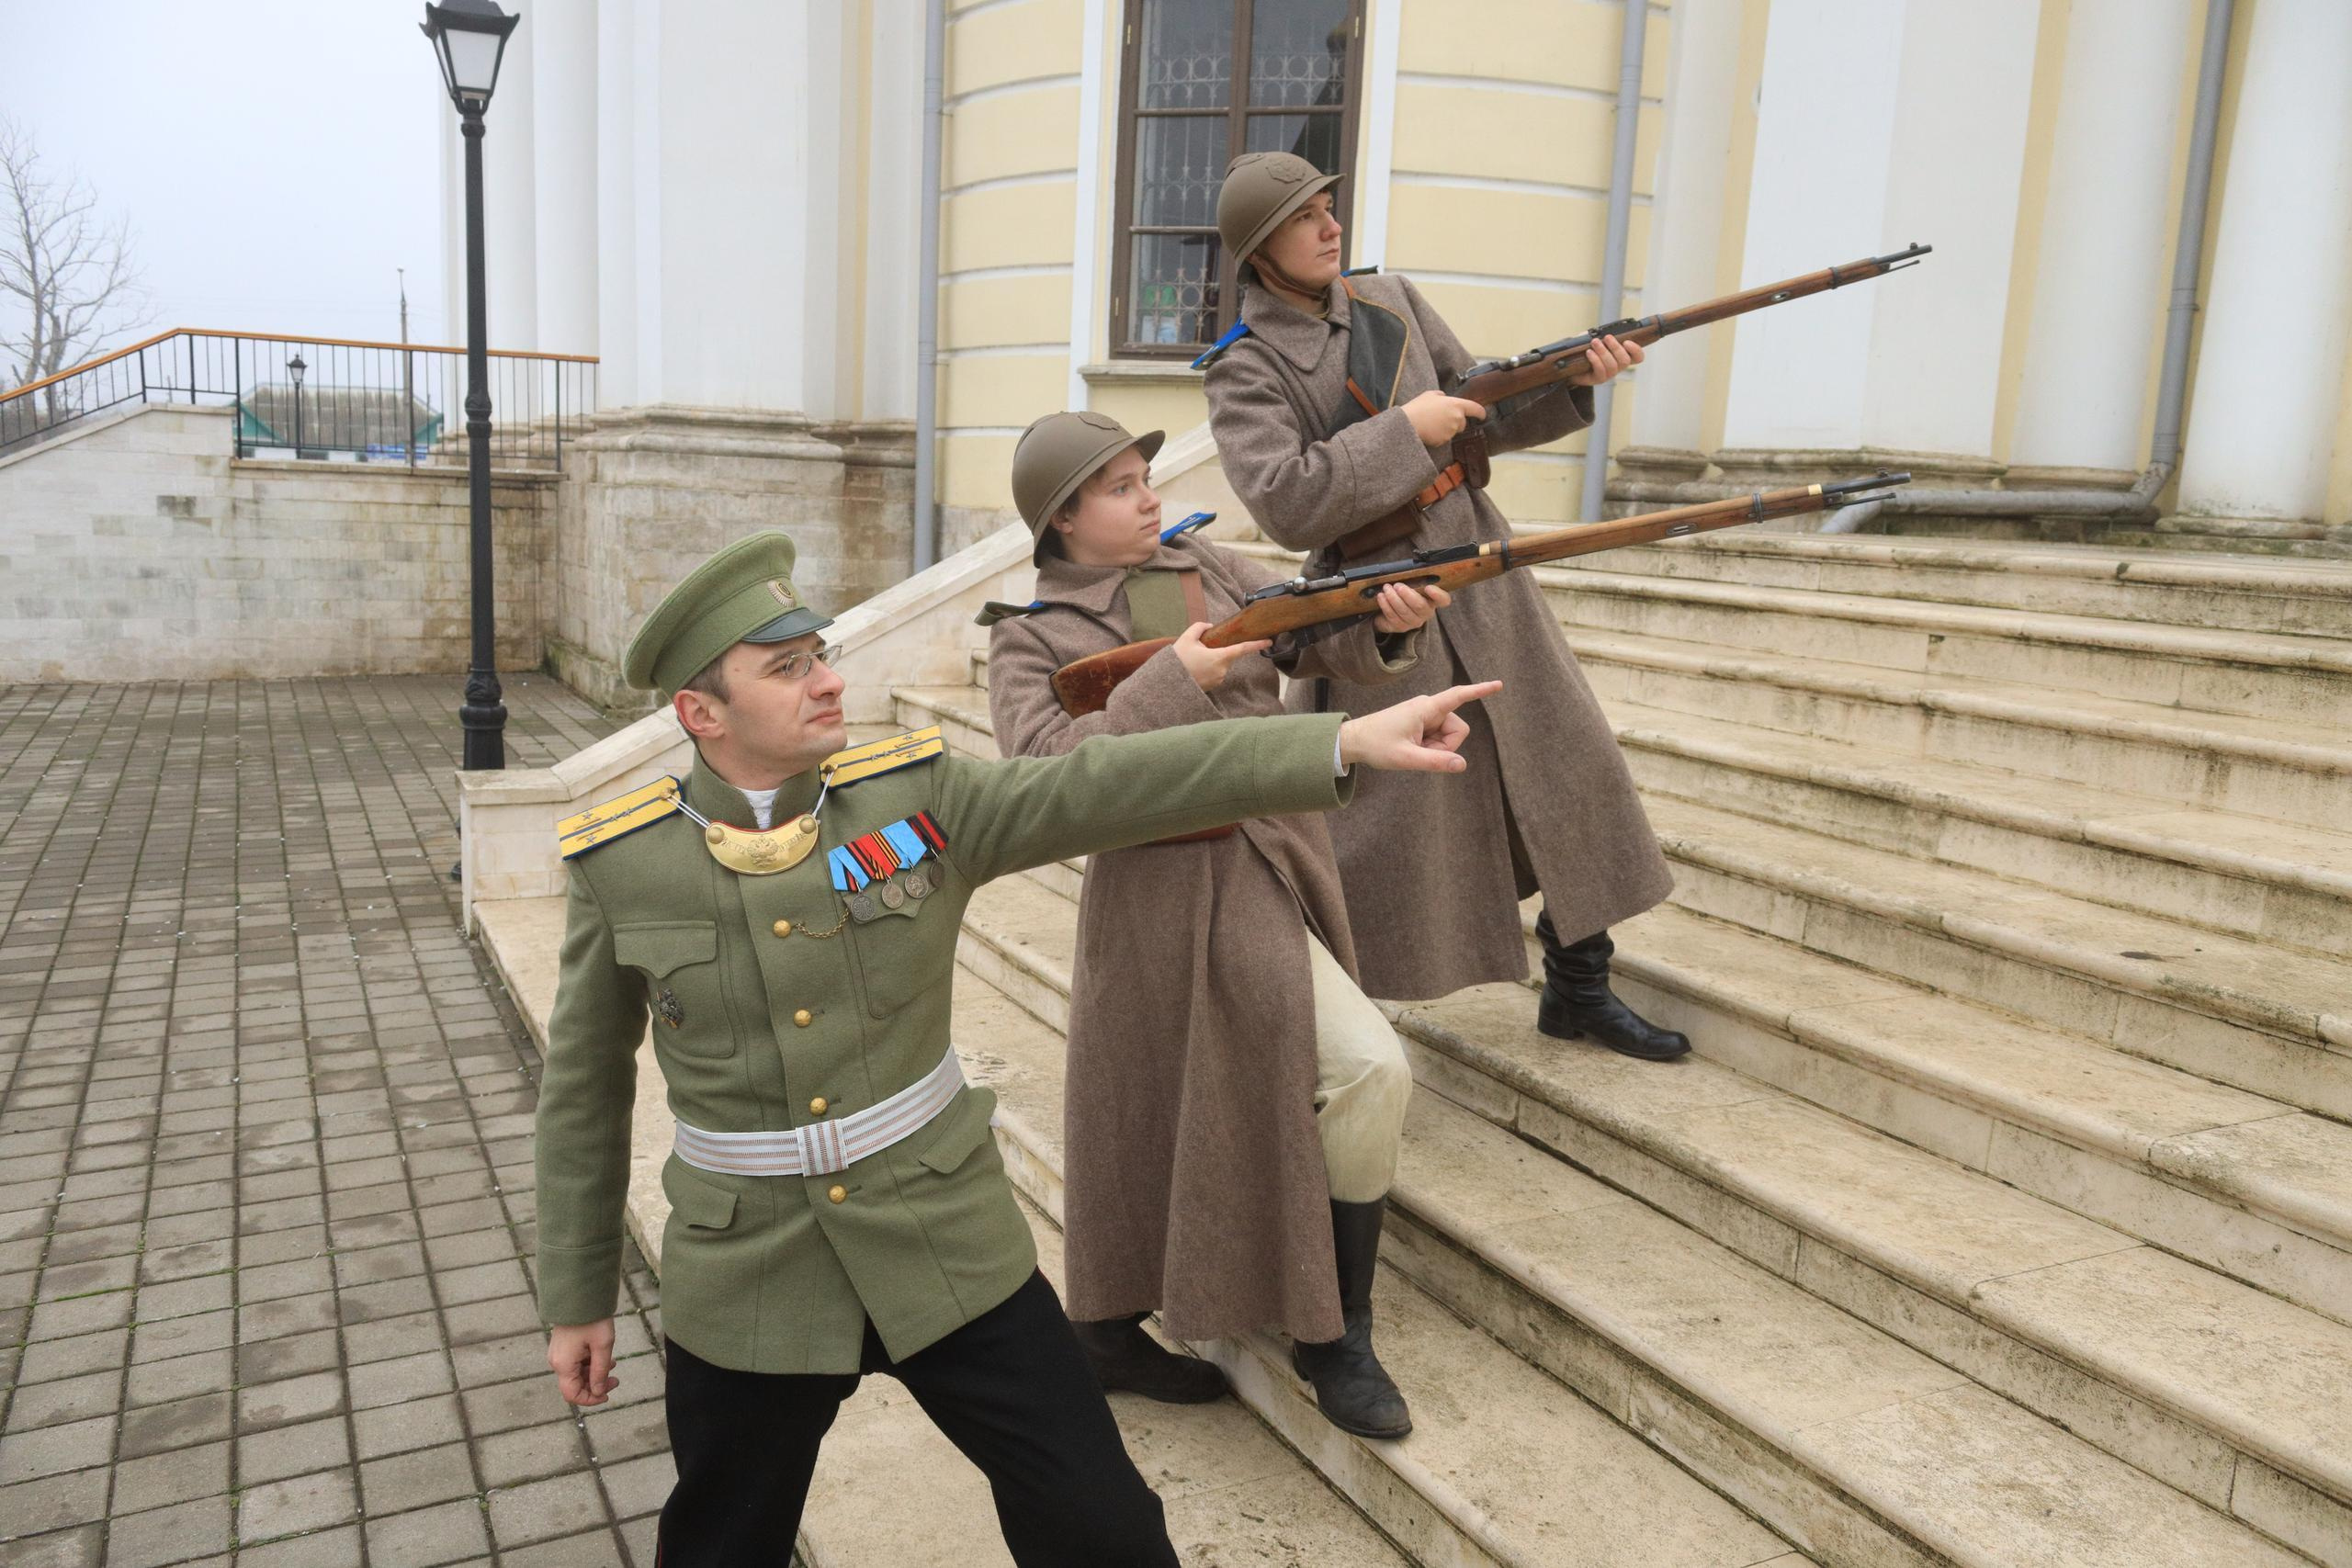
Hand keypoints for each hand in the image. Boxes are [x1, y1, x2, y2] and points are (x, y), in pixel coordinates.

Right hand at [548, 1320, 618, 1406]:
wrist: (580, 1294)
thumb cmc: (593, 1319)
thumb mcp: (602, 1346)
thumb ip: (600, 1372)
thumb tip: (599, 1391)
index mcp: (563, 1364)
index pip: (572, 1394)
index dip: (590, 1399)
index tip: (608, 1395)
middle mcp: (557, 1361)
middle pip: (574, 1385)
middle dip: (596, 1385)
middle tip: (616, 1379)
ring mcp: (558, 1353)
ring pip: (576, 1374)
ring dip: (594, 1373)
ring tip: (612, 1364)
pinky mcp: (562, 1346)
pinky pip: (575, 1362)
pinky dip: (589, 1364)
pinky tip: (604, 1357)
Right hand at [1171, 622, 1270, 690]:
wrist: (1167, 682)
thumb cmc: (1178, 660)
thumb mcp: (1187, 638)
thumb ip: (1200, 627)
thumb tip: (1209, 626)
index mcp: (1220, 657)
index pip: (1242, 649)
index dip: (1257, 644)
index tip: (1269, 641)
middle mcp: (1222, 670)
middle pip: (1227, 655)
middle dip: (1216, 651)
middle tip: (1197, 652)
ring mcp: (1218, 680)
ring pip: (1220, 664)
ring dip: (1211, 660)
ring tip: (1193, 662)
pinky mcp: (1213, 686)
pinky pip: (1215, 673)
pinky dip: (1207, 669)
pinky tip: (1194, 669)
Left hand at [1338, 680, 1500, 772]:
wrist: (1354, 740)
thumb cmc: (1376, 745)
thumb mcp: (1406, 758)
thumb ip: (1435, 762)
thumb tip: (1462, 765)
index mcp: (1426, 708)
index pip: (1458, 696)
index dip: (1480, 691)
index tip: (1499, 685)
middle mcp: (1428, 707)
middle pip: (1457, 729)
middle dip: (1446, 747)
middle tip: (1419, 753)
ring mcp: (1425, 715)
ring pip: (1449, 736)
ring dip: (1436, 749)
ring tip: (1412, 750)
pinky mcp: (1422, 722)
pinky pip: (1438, 737)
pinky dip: (1430, 748)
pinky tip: (1411, 748)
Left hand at [1369, 581, 1449, 634]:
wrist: (1388, 610)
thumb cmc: (1403, 594)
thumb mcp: (1410, 585)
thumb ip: (1413, 580)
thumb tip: (1405, 572)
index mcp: (1433, 600)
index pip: (1443, 600)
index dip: (1438, 595)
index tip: (1428, 587)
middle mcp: (1426, 612)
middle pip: (1420, 606)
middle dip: (1407, 594)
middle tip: (1397, 585)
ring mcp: (1414, 621)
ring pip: (1404, 611)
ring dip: (1393, 598)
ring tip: (1386, 588)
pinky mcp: (1401, 627)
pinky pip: (1393, 616)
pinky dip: (1386, 605)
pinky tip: (1381, 597)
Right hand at [1402, 390, 1485, 446]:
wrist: (1408, 423)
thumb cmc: (1418, 407)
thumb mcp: (1430, 394)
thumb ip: (1441, 395)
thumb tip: (1444, 397)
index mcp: (1456, 405)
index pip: (1475, 409)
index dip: (1480, 412)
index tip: (1482, 415)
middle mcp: (1457, 418)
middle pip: (1462, 423)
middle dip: (1455, 421)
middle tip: (1441, 418)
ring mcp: (1451, 431)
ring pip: (1453, 431)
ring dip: (1445, 428)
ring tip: (1431, 423)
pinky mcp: (1444, 441)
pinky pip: (1444, 439)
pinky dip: (1439, 436)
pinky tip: (1429, 431)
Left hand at [1567, 333, 1642, 386]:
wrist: (1572, 365)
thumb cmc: (1587, 350)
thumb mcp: (1594, 338)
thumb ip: (1598, 333)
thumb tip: (1598, 332)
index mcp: (1622, 356)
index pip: (1638, 357)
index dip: (1636, 350)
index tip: (1627, 342)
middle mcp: (1618, 367)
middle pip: (1625, 361)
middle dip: (1616, 348)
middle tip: (1607, 337)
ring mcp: (1609, 374)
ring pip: (1612, 365)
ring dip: (1604, 352)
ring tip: (1595, 342)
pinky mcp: (1598, 379)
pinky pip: (1600, 370)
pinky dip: (1595, 360)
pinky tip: (1589, 352)